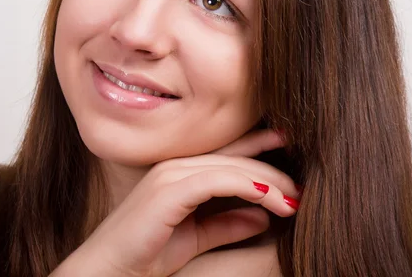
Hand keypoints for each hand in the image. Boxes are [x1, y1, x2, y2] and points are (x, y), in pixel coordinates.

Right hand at [53, 129, 299, 276]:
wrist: (110, 271)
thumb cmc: (146, 253)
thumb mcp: (196, 238)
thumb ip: (227, 224)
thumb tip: (262, 216)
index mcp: (179, 173)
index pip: (227, 153)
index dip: (259, 147)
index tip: (290, 149)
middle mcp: (175, 166)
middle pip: (235, 158)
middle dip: (273, 171)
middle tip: (302, 187)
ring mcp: (171, 174)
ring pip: (231, 167)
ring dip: (268, 182)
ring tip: (294, 199)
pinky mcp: (169, 189)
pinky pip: (218, 180)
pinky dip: (248, 186)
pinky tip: (271, 199)